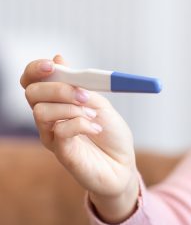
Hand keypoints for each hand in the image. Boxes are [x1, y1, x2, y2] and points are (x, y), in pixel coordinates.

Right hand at [21, 56, 139, 222]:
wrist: (123, 165)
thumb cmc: (112, 135)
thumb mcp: (100, 103)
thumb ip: (80, 85)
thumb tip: (59, 58)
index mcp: (57, 101)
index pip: (32, 81)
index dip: (35, 70)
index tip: (52, 65)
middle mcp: (49, 117)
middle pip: (32, 93)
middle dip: (59, 89)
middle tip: (85, 96)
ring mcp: (51, 135)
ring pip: (41, 111)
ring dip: (72, 108)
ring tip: (94, 116)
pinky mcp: (60, 151)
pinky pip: (60, 130)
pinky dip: (82, 124)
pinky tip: (96, 129)